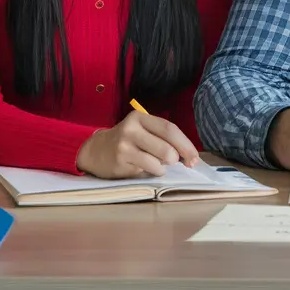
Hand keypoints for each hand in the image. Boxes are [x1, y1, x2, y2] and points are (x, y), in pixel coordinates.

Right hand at [75, 110, 198, 178]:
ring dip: (164, 167)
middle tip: (178, 163)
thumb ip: (162, 137)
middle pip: (166, 147)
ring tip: (158, 164)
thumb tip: (188, 155)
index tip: (194, 157)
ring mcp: (124, 147)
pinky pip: (146, 170)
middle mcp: (131, 129)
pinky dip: (152, 172)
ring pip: (158, 161)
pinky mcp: (119, 163)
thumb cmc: (127, 139)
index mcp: (140, 117)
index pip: (170, 129)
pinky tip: (145, 168)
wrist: (95, 150)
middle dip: (177, 158)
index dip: (185, 144)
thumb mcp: (142, 130)